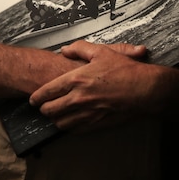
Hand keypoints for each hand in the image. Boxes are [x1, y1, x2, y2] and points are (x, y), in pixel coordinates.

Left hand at [28, 40, 159, 131]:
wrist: (145, 90)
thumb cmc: (125, 70)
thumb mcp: (102, 52)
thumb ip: (80, 48)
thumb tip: (64, 49)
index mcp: (77, 79)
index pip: (47, 92)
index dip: (37, 97)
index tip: (33, 99)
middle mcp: (78, 98)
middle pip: (49, 110)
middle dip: (43, 109)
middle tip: (43, 107)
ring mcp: (87, 113)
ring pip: (60, 123)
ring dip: (55, 119)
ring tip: (56, 115)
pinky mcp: (96, 124)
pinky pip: (75, 130)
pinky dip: (69, 127)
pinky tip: (71, 121)